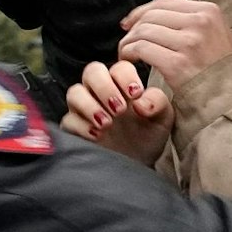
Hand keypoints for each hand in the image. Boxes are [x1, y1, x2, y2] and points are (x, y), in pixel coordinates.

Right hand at [60, 61, 174, 165]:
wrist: (139, 164)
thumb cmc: (150, 136)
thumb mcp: (163, 119)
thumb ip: (158, 102)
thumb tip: (141, 101)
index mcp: (124, 84)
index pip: (119, 67)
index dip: (125, 76)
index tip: (136, 93)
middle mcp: (101, 92)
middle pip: (92, 71)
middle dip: (105, 87)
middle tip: (119, 109)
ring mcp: (85, 109)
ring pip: (75, 92)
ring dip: (89, 105)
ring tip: (107, 123)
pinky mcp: (74, 129)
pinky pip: (68, 120)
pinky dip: (81, 126)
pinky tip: (97, 136)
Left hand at [118, 0, 231, 89]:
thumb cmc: (221, 69)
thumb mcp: (215, 32)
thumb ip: (190, 11)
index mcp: (209, 11)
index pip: (164, 2)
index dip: (141, 12)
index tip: (129, 23)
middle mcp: (200, 22)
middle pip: (152, 16)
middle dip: (133, 28)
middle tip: (126, 42)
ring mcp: (189, 43)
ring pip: (144, 31)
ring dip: (128, 42)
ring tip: (126, 53)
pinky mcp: (177, 64)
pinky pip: (142, 49)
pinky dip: (129, 53)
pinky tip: (129, 61)